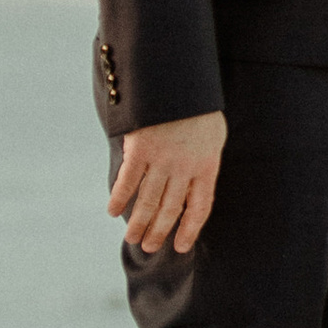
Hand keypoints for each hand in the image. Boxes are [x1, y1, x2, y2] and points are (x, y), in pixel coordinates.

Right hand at [108, 111, 226, 253]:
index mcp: (207, 165)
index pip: (200, 207)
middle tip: (148, 247)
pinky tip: (113, 212)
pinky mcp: (140, 149)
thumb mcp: (214, 136)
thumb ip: (205, 160)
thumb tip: (197, 185)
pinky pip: (128, 181)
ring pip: (149, 201)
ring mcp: (162, 159)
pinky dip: (119, 199)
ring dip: (139, 223)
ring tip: (132, 239)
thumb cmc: (198, 108)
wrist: (179, 80)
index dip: (189, 229)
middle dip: (159, 232)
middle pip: (171, 209)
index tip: (180, 246)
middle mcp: (185, 167)